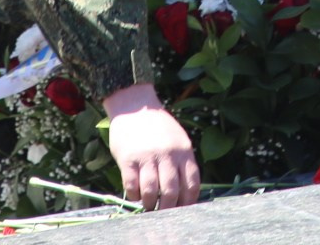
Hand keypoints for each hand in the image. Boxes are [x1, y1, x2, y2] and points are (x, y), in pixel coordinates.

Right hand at [103, 84, 199, 210]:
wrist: (134, 105)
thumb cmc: (158, 126)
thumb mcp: (178, 139)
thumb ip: (183, 162)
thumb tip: (186, 193)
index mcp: (183, 151)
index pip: (192, 184)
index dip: (188, 202)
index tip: (183, 210)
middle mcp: (167, 154)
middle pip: (171, 192)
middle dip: (168, 209)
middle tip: (164, 214)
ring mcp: (147, 157)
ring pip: (151, 192)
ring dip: (150, 204)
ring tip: (149, 206)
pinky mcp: (128, 159)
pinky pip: (132, 186)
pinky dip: (134, 195)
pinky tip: (135, 194)